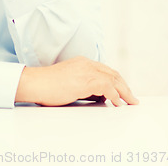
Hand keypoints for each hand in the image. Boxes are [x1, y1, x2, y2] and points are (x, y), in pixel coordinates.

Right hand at [15, 56, 138, 106]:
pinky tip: (117, 103)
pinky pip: (107, 87)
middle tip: (132, 99)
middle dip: (124, 86)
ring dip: (124, 91)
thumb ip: (85, 87)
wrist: (35, 83)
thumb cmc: (47, 86)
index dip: (117, 81)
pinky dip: (115, 95)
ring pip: (113, 79)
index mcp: (82, 62)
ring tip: (130, 102)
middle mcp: (86, 63)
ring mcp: (86, 70)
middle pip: (112, 73)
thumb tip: (100, 97)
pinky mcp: (85, 80)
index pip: (105, 70)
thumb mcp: (70, 84)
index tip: (124, 92)